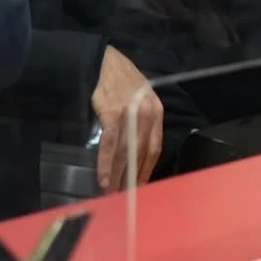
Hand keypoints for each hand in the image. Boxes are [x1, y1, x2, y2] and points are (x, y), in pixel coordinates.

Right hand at [92, 47, 163, 192]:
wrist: (104, 61)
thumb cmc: (121, 82)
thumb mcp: (141, 100)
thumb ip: (141, 123)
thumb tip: (134, 152)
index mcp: (157, 113)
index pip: (155, 149)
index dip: (148, 170)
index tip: (141, 187)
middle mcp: (147, 115)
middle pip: (141, 154)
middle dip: (133, 178)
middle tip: (126, 199)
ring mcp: (130, 114)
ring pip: (126, 153)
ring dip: (120, 176)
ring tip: (113, 195)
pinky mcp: (112, 114)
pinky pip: (110, 144)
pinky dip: (107, 163)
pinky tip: (104, 179)